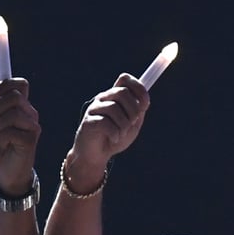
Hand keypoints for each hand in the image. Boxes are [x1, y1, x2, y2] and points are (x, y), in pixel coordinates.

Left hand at [0, 78, 40, 196]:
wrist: (3, 171)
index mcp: (21, 108)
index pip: (21, 85)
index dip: (7, 84)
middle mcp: (30, 115)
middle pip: (16, 96)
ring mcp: (32, 127)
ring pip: (14, 114)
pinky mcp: (31, 140)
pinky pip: (11, 131)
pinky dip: (1, 137)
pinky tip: (2, 145)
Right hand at [63, 76, 148, 192]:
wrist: (96, 156)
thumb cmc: (115, 138)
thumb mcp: (132, 125)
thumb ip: (138, 112)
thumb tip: (143, 101)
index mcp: (114, 96)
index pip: (125, 79)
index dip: (138, 88)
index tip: (145, 106)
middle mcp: (103, 98)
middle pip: (122, 92)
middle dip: (133, 110)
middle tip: (132, 124)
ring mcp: (94, 109)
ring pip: (114, 108)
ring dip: (124, 125)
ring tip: (121, 135)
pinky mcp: (88, 122)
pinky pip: (106, 123)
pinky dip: (115, 134)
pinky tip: (113, 139)